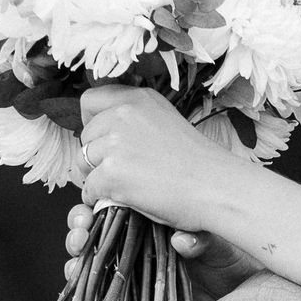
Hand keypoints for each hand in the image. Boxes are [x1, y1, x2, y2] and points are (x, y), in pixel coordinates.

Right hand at [63, 197, 253, 300]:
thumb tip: (180, 241)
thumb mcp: (216, 239)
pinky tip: (76, 271)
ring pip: (91, 256)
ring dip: (75, 250)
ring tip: (77, 247)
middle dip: (79, 225)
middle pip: (95, 228)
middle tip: (80, 226)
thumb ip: (199, 238)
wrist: (242, 293)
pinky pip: (97, 288)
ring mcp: (132, 268)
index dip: (95, 200)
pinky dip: (80, 280)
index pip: (114, 203)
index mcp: (154, 218)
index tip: (88, 203)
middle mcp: (138, 241)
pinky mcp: (130, 297)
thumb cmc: (231, 260)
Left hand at [78, 85, 247, 235]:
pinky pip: (89, 189)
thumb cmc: (198, 163)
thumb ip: (135, 118)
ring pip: (83, 164)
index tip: (104, 138)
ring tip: (128, 187)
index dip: (92, 122)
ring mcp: (115, 143)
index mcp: (138, 99)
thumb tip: (105, 131)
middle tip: (125, 171)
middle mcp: (123, 115)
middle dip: (96, 156)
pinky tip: (124, 200)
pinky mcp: (111, 173)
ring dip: (98, 179)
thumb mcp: (166, 120)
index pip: (90, 101)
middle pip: (85, 137)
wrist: (217, 188)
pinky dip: (100, 199)